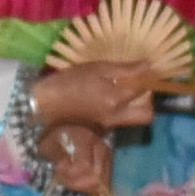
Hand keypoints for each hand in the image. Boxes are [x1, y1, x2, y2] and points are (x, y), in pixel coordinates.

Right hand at [30, 56, 169, 138]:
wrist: (45, 104)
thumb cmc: (69, 81)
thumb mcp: (97, 68)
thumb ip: (125, 69)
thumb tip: (149, 66)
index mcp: (116, 97)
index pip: (145, 89)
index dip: (149, 78)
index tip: (146, 70)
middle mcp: (117, 115)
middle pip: (147, 115)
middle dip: (148, 102)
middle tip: (139, 87)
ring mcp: (111, 124)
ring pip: (135, 119)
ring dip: (136, 106)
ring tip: (124, 90)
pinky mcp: (103, 128)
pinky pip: (122, 120)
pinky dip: (123, 110)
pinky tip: (110, 97)